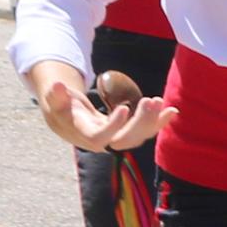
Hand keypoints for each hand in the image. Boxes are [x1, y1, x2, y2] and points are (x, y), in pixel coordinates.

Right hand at [33, 64, 166, 153]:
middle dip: (140, 122)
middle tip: (150, 101)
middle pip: (125, 140)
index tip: (124, 108)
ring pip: (138, 137)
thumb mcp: (54, 100)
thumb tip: (57, 85)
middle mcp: (103, 141)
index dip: (113, 126)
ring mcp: (116, 139)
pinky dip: (159, 122)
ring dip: (152, 121)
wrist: (67, 119)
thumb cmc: (60, 107)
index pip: (100, 138)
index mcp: (84, 134)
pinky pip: (145, 132)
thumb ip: (55, 95)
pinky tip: (172, 111)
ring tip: (159, 101)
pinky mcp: (126, 133)